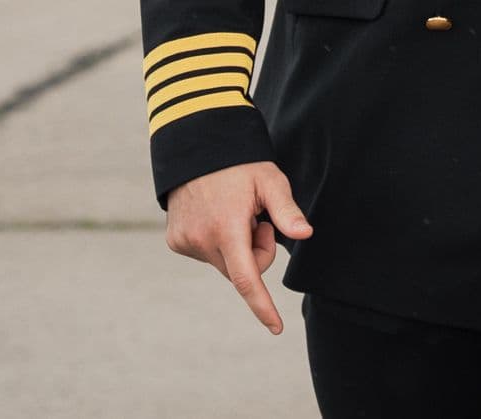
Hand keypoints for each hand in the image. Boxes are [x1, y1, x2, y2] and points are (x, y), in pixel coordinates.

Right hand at [163, 162, 309, 333]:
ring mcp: (185, 243)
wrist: (196, 150)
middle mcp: (202, 241)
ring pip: (224, 264)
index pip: (246, 279)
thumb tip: (305, 234)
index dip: (262, 306)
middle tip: (258, 219)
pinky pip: (207, 255)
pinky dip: (218, 243)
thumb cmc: (240, 165)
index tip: (276, 328)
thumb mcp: (270, 181)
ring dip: (236, 247)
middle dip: (257, 252)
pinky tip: (215, 216)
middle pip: (241, 270)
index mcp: (227, 228)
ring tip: (231, 212)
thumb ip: (286, 211)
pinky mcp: (175, 242)